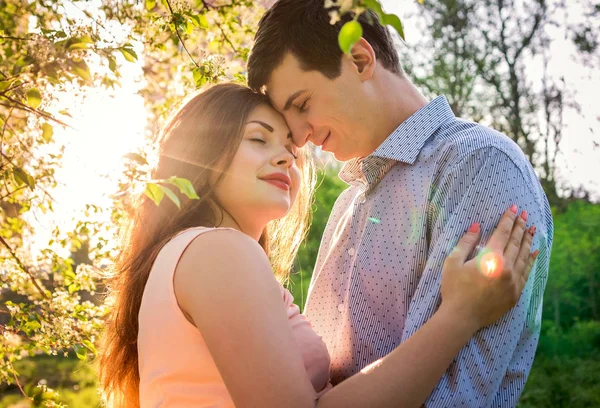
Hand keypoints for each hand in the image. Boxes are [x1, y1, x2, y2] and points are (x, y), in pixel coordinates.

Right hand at [440, 206, 537, 329]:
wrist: (461, 317)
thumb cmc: (454, 288)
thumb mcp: (453, 262)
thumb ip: (466, 242)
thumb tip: (477, 226)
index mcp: (491, 258)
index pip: (503, 233)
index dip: (508, 219)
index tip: (513, 208)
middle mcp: (507, 268)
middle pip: (516, 242)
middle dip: (520, 226)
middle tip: (524, 214)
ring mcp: (513, 281)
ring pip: (524, 256)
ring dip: (527, 241)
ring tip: (531, 229)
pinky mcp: (515, 293)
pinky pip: (526, 272)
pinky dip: (531, 260)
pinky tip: (534, 252)